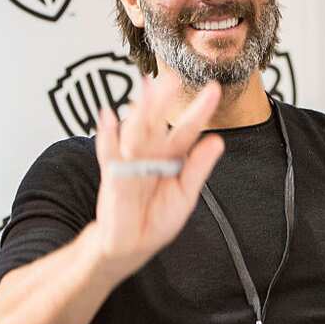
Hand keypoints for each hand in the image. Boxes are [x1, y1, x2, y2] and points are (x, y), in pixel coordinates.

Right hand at [92, 76, 224, 277]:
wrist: (132, 244)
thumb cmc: (157, 218)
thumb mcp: (185, 194)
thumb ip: (198, 168)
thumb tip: (217, 141)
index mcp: (171, 156)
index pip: (187, 129)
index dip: (200, 110)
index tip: (214, 90)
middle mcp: (150, 153)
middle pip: (158, 122)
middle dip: (165, 100)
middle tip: (174, 79)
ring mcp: (130, 162)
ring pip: (136, 131)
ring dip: (140, 109)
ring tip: (145, 87)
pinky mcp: (113, 176)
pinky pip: (110, 155)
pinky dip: (107, 136)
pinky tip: (107, 117)